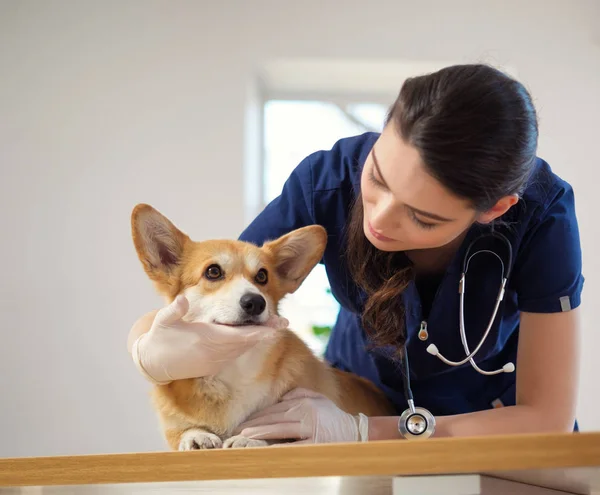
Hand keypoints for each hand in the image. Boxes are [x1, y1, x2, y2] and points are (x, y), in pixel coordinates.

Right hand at [131, 295, 287, 383]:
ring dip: (258, 337)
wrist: (154, 364)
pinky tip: (256, 334)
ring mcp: (215, 360)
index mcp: (206, 339)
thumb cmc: (159, 339)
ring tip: (275, 326)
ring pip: (243, 348)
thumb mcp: (162, 322)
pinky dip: (248, 343)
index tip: (275, 326)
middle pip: (246, 342)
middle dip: (265, 332)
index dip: (258, 331)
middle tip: (283, 322)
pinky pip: (236, 352)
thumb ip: (173, 311)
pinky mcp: (214, 365)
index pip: (238, 335)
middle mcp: (215, 352)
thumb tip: (181, 299)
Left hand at [235, 388, 360, 444]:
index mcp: (304, 401)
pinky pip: (292, 445)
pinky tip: (264, 449)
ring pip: (279, 429)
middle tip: (235, 431)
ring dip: (259, 433)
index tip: (243, 422)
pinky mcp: (316, 443)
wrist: (357, 433)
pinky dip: (277, 447)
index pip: (275, 408)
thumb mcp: (319, 399)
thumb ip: (299, 394)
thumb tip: (280, 396)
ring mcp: (311, 427)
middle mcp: (306, 411)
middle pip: (274, 417)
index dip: (258, 415)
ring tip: (243, 436)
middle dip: (253, 424)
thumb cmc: (334, 417)